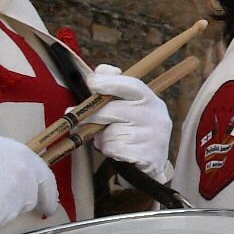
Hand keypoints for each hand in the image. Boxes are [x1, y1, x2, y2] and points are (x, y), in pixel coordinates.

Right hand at [0, 129, 59, 227]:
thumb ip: (13, 164)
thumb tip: (11, 177)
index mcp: (29, 160)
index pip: (48, 182)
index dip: (48, 197)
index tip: (49, 208)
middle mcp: (27, 179)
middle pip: (29, 200)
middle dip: (15, 203)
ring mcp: (16, 197)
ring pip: (10, 212)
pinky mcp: (0, 211)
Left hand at [81, 67, 175, 181]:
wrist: (151, 164)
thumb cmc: (133, 131)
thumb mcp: (128, 107)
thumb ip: (114, 88)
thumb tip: (100, 70)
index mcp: (151, 101)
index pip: (132, 86)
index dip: (110, 82)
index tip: (91, 82)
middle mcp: (156, 116)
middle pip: (114, 110)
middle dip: (93, 115)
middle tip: (77, 119)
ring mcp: (153, 136)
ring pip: (111, 132)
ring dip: (102, 137)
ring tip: (109, 140)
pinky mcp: (146, 155)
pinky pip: (114, 148)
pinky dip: (109, 151)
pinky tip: (116, 151)